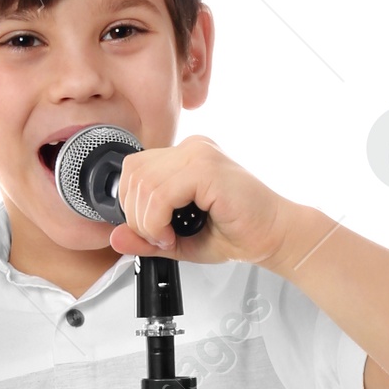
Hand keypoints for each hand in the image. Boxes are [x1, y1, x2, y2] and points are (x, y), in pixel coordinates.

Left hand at [107, 135, 298, 267]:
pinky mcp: (207, 168)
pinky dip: (157, 220)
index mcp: (184, 157)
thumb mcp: (179, 240)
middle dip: (135, 215)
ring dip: (147, 221)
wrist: (275, 236)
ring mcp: (199, 154)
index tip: (152, 232)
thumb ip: (146, 237)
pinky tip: (172, 234)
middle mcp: (191, 148)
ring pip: (144, 184)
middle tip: (158, 238)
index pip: (134, 169)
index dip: (131, 205)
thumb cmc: (237, 233)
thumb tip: (114, 237)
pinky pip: (161, 193)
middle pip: (133, 173)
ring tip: (168, 238)